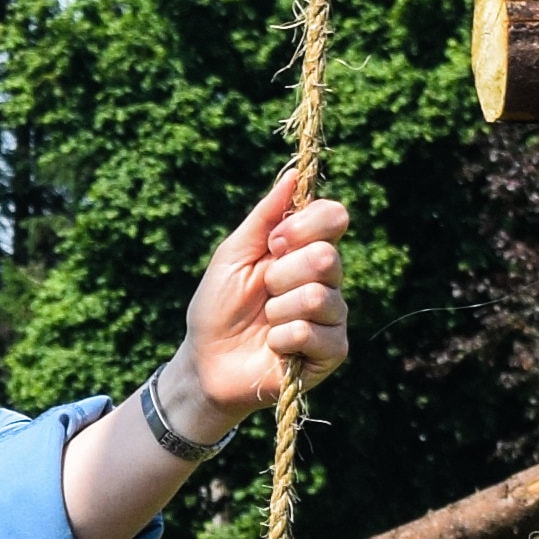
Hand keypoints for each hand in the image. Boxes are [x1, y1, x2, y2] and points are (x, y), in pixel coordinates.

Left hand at [167, 163, 351, 435]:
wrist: (204, 363)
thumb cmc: (217, 308)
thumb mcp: (233, 255)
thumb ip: (265, 216)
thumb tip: (293, 175)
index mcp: (306, 250)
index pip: (334, 217)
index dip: (304, 227)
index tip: (273, 244)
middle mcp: (327, 279)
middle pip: (327, 257)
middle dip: (281, 274)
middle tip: (263, 291)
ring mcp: (332, 316)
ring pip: (319, 296)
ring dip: (278, 310)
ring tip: (265, 322)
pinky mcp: (331, 351)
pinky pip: (313, 332)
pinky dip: (282, 338)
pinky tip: (273, 347)